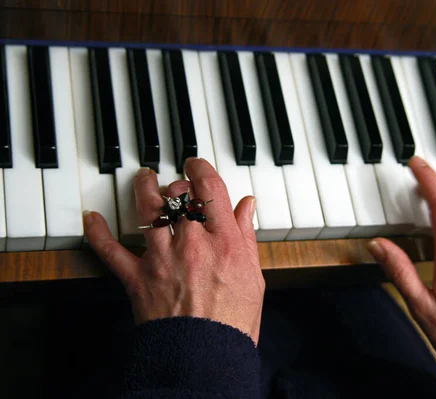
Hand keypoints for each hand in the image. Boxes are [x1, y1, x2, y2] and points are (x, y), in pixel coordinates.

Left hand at [83, 158, 264, 343]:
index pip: (210, 189)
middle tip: (176, 182)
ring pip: (146, 209)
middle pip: (177, 193)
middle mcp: (191, 243)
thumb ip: (246, 237)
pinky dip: (98, 232)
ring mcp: (161, 258)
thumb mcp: (252, 276)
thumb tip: (247, 207)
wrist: (204, 357)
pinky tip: (92, 217)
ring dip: (142, 188)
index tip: (196, 164)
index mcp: (224, 242)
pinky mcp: (137, 278)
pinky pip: (110, 250)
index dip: (201, 168)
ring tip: (142, 179)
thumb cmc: (233, 322)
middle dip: (175, 181)